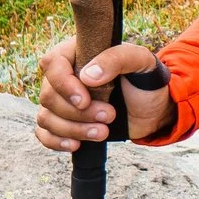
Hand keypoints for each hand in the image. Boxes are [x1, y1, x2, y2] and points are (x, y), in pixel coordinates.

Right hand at [34, 36, 173, 149]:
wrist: (153, 108)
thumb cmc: (144, 79)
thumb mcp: (140, 61)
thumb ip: (117, 59)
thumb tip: (87, 76)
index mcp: (76, 53)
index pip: (52, 63)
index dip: (63, 84)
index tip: (85, 100)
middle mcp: (64, 76)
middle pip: (48, 95)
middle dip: (78, 113)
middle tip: (109, 115)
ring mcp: (61, 101)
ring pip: (46, 117)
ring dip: (73, 129)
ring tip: (103, 132)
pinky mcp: (64, 122)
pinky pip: (44, 133)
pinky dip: (56, 141)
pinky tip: (76, 145)